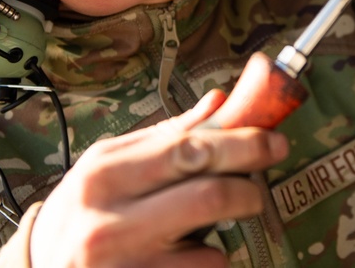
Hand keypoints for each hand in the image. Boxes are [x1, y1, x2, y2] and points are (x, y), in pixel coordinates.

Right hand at [28, 90, 288, 267]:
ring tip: (207, 226)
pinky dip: (207, 264)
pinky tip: (185, 257)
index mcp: (104, 172)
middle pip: (209, 195)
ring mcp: (124, 265)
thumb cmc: (82, 211)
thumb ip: (165, 136)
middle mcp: (110, 221)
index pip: (188, 150)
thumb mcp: (108, 165)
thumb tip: (219, 102)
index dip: (241, 143)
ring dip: (223, 235)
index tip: (272, 140)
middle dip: (249, 188)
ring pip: (212, 249)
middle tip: (259, 186)